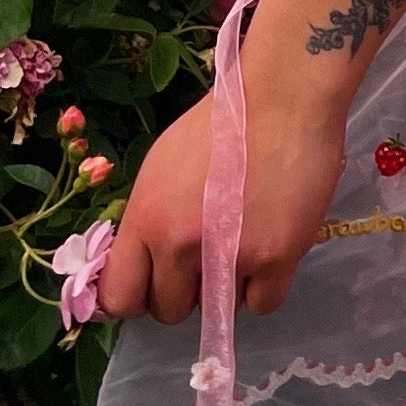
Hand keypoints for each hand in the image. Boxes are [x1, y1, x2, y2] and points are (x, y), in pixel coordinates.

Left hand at [96, 76, 352, 326]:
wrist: (286, 96)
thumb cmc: (224, 122)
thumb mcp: (162, 165)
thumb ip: (149, 220)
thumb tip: (149, 264)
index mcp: (146, 217)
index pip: (119, 295)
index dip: (136, 297)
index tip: (153, 287)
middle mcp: (179, 243)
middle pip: (167, 309)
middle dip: (184, 291)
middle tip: (206, 261)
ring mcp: (228, 255)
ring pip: (216, 309)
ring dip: (227, 287)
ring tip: (245, 243)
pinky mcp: (276, 258)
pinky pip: (261, 305)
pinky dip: (264, 286)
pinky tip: (270, 252)